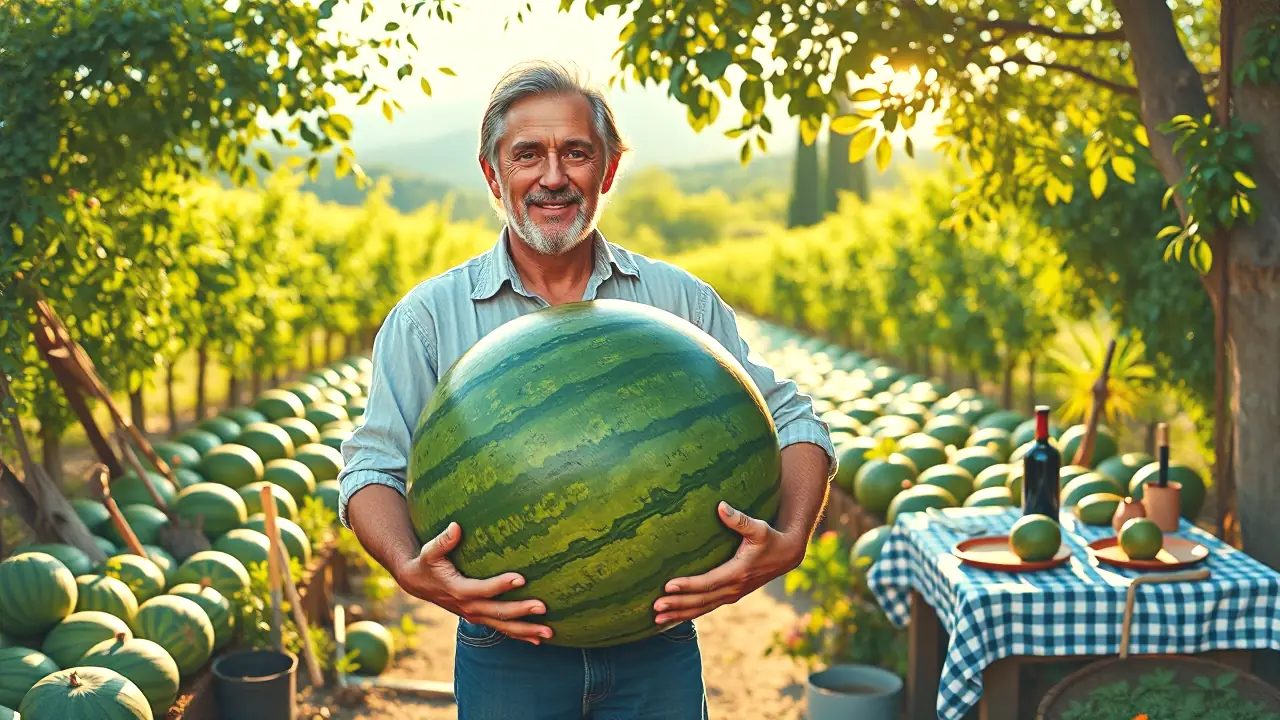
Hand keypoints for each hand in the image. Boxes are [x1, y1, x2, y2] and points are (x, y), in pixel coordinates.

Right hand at [394, 521, 552, 644]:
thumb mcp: (430, 551)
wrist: (418, 583)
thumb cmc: (427, 562)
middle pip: (497, 612)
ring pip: (502, 626)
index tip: (521, 577)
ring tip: (549, 633)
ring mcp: (474, 615)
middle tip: (543, 607)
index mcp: (457, 589)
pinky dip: (519, 635)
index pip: (482, 589)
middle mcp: (468, 606)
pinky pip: (500, 629)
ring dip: (526, 630)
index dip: (501, 585)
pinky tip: (537, 640)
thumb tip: (456, 527)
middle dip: (521, 611)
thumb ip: (443, 540)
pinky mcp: (479, 617)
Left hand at [652, 501, 805, 624]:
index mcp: (737, 573)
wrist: (786, 555)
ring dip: (680, 614)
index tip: (668, 586)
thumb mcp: (758, 527)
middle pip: (701, 601)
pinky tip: (672, 618)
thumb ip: (739, 519)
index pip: (708, 582)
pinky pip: (706, 608)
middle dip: (678, 605)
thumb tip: (721, 506)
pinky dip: (689, 614)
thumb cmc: (770, 538)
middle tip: (655, 608)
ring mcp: (732, 595)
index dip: (688, 585)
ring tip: (657, 620)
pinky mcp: (730, 596)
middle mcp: (733, 588)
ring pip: (702, 609)